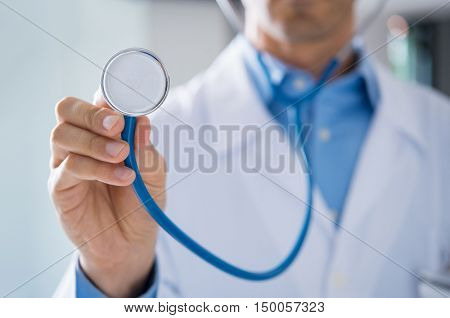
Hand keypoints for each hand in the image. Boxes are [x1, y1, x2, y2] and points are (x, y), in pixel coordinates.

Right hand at [48, 92, 165, 296]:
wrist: (131, 243)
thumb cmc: (141, 203)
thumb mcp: (154, 175)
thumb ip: (147, 150)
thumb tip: (143, 121)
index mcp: (104, 134)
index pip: (95, 103)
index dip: (107, 99)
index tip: (126, 108)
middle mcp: (81, 143)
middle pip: (67, 110)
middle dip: (92, 114)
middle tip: (117, 125)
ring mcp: (66, 163)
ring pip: (63, 135)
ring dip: (96, 143)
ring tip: (123, 156)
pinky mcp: (60, 187)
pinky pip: (69, 167)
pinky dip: (97, 168)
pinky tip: (122, 178)